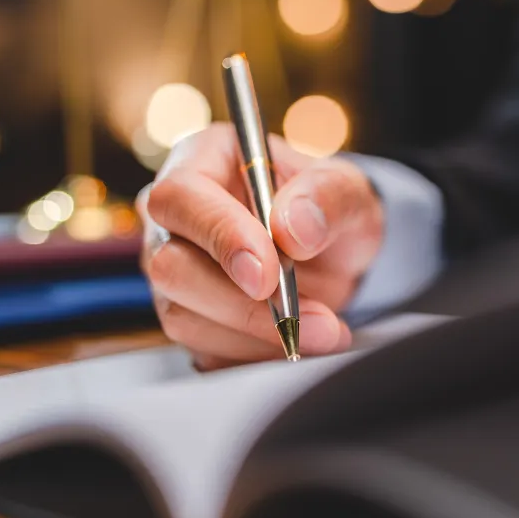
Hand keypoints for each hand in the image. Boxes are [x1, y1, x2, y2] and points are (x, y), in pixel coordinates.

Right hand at [137, 124, 384, 369]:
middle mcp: (173, 219)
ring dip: (258, 336)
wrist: (336, 255)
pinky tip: (299, 342)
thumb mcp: (348, 189)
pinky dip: (256, 355)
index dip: (219, 237)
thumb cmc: (329, 208)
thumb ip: (327, 197)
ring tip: (326, 332)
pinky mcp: (189, 319)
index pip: (180, 197)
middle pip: (170, 267)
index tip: (267, 275)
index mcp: (200, 162)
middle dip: (244, 304)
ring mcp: (173, 272)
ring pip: (184, 317)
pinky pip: (205, 350)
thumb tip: (292, 229)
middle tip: (317, 320)